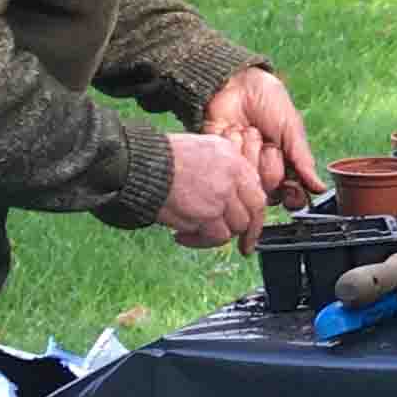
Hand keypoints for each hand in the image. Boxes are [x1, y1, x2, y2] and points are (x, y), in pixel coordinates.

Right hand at [158, 130, 271, 250]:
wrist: (139, 164)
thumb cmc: (159, 159)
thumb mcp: (199, 150)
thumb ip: (220, 171)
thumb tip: (229, 198)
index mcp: (232, 157)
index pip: (256, 189)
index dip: (255, 211)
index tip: (251, 224)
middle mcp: (233, 174)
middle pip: (253, 210)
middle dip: (248, 232)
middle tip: (243, 246)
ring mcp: (222, 194)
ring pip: (235, 227)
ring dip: (214, 236)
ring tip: (191, 233)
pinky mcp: (208, 214)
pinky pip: (216, 237)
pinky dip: (199, 242)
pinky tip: (181, 236)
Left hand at [200, 66, 321, 201]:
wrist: (237, 82)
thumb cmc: (268, 101)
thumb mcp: (292, 129)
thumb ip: (303, 160)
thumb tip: (319, 188)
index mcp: (283, 166)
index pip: (290, 195)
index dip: (291, 193)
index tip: (291, 185)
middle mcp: (261, 170)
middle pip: (269, 188)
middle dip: (270, 162)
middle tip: (268, 141)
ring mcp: (239, 166)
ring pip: (248, 178)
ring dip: (250, 149)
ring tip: (248, 130)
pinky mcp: (219, 158)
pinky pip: (228, 165)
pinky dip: (233, 143)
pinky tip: (232, 129)